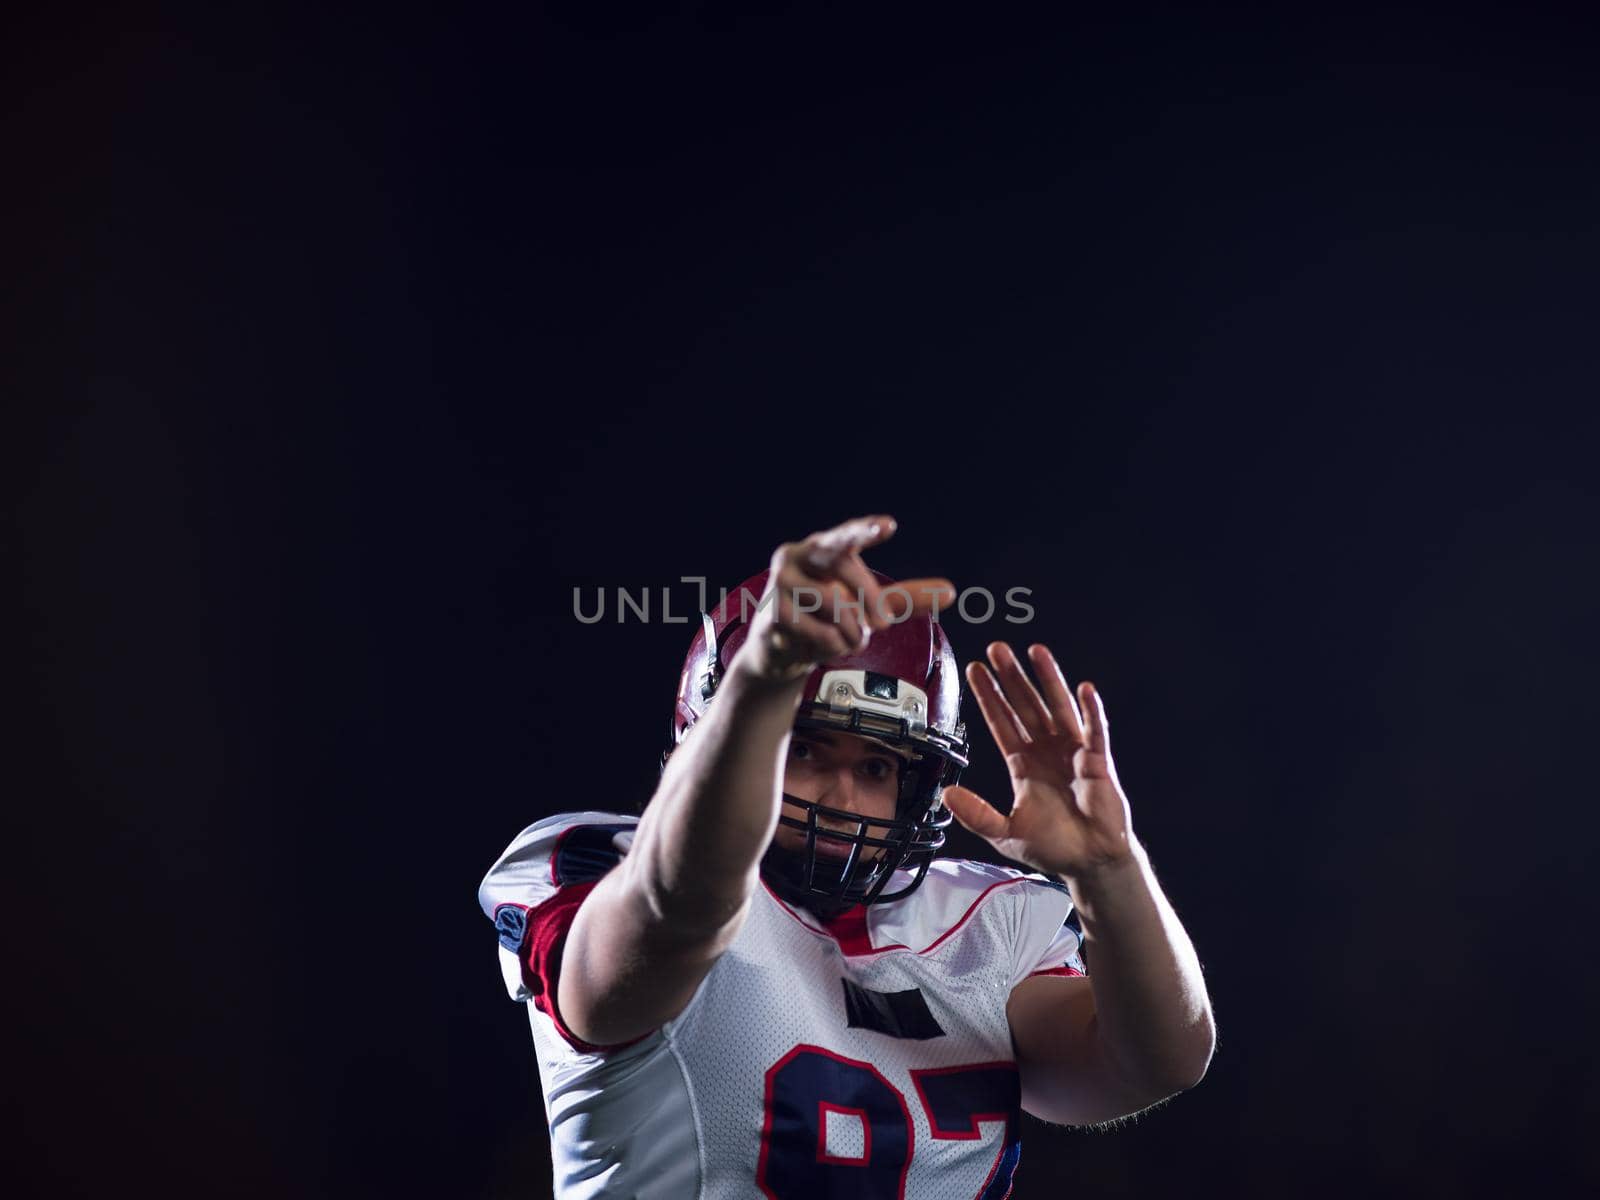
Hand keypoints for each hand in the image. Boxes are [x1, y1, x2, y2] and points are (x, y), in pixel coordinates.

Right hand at [735, 515, 954, 682]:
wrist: (780, 650)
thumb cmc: (824, 617)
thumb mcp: (868, 607)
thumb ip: (906, 598)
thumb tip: (950, 592)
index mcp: (821, 548)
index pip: (846, 535)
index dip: (866, 529)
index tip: (888, 526)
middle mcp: (796, 557)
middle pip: (842, 564)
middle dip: (870, 596)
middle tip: (885, 624)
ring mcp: (779, 584)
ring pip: (833, 603)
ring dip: (853, 630)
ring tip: (851, 640)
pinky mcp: (771, 613)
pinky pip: (817, 630)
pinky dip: (832, 644)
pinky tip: (826, 646)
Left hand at [942, 642, 1135, 879]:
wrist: (1090, 863)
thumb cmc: (1053, 846)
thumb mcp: (1006, 833)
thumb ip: (978, 814)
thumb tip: (947, 795)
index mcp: (1023, 764)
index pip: (1002, 722)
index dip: (989, 696)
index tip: (976, 671)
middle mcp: (1046, 750)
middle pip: (1025, 705)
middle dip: (1011, 677)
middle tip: (996, 649)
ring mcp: (1072, 752)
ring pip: (1057, 707)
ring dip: (1048, 679)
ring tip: (1036, 651)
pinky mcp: (1097, 761)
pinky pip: (1094, 731)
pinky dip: (1091, 710)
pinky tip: (1084, 689)